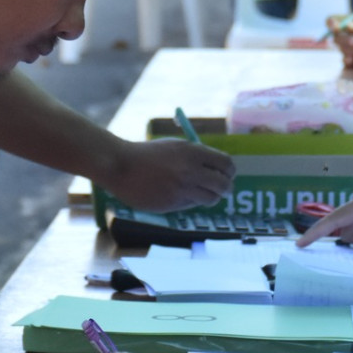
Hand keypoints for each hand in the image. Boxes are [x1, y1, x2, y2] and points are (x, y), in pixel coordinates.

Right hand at [101, 138, 235, 211]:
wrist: (122, 166)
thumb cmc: (148, 154)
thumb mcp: (176, 146)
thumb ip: (196, 156)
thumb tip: (217, 168)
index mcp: (193, 152)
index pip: (226, 164)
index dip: (229, 171)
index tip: (227, 174)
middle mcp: (191, 171)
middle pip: (223, 185)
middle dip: (226, 188)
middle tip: (224, 189)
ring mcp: (182, 189)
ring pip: (211, 199)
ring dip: (211, 197)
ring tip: (204, 193)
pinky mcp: (173, 203)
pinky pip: (192, 205)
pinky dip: (191, 202)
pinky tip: (179, 195)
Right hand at [328, 15, 352, 67]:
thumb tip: (348, 26)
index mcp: (347, 22)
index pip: (332, 21)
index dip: (331, 23)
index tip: (336, 26)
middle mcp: (345, 35)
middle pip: (335, 37)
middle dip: (344, 39)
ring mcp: (349, 49)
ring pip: (341, 50)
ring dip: (350, 50)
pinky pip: (346, 63)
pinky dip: (347, 61)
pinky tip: (352, 60)